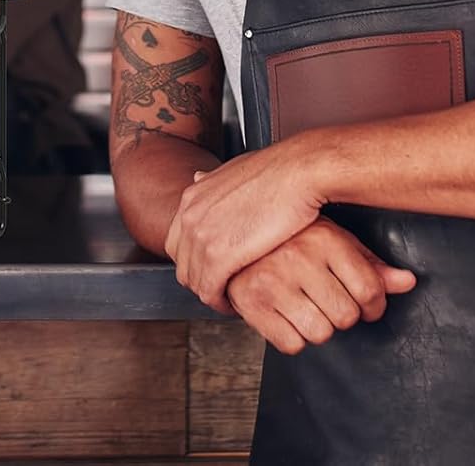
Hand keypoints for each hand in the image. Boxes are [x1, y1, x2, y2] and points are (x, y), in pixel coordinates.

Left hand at [164, 141, 325, 311]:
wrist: (297, 173)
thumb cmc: (278, 172)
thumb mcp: (236, 169)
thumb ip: (213, 180)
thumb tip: (198, 177)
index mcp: (193, 196)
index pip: (178, 241)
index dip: (196, 260)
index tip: (216, 269)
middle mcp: (190, 215)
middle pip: (182, 264)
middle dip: (201, 279)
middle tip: (224, 288)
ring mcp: (201, 235)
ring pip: (194, 281)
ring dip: (212, 294)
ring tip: (233, 299)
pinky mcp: (218, 256)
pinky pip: (209, 291)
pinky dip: (221, 303)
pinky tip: (237, 304)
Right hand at [226, 217, 415, 351]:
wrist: (231, 231)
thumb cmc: (289, 237)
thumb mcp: (332, 239)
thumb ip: (370, 264)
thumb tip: (408, 282)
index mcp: (323, 238)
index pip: (370, 290)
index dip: (374, 304)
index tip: (364, 301)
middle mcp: (298, 257)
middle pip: (347, 316)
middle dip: (343, 314)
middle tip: (326, 298)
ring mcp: (272, 281)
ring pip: (321, 333)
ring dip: (317, 326)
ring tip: (305, 303)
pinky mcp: (252, 303)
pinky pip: (291, 344)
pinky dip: (291, 336)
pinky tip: (284, 312)